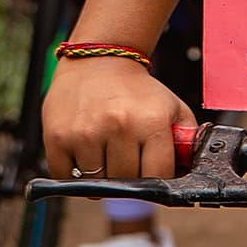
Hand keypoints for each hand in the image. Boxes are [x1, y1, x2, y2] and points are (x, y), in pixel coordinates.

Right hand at [41, 55, 192, 181]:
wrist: (98, 61)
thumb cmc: (137, 91)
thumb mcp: (172, 107)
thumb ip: (187, 140)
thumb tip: (190, 171)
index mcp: (152, 119)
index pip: (158, 175)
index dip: (157, 179)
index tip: (151, 171)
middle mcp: (119, 125)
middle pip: (126, 183)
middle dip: (129, 176)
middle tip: (127, 156)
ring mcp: (85, 133)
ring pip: (96, 185)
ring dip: (101, 177)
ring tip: (106, 151)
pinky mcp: (57, 138)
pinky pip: (67, 179)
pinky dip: (75, 174)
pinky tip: (85, 151)